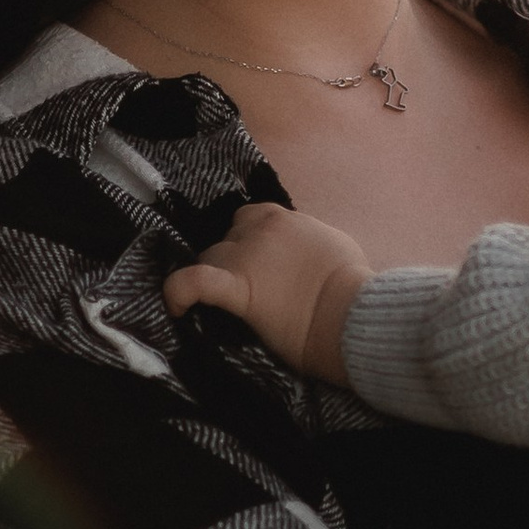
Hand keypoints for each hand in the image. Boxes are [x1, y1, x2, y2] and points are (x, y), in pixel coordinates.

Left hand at [163, 201, 367, 381]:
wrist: (350, 311)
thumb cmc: (352, 282)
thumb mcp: (334, 245)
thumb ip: (308, 241)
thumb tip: (302, 251)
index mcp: (283, 218)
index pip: (249, 218)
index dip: (248, 240)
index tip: (257, 263)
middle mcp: (259, 229)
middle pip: (227, 238)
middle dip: (232, 259)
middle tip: (251, 288)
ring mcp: (245, 256)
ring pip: (208, 257)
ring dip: (215, 275)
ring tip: (226, 303)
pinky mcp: (236, 288)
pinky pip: (194, 282)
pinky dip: (179, 292)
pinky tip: (177, 308)